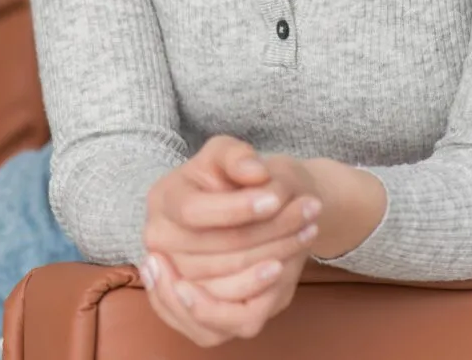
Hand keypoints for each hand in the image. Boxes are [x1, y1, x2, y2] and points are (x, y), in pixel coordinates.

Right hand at [139, 137, 323, 344]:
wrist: (228, 211)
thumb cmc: (226, 179)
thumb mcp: (227, 154)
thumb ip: (236, 155)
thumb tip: (255, 172)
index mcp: (162, 202)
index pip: (194, 213)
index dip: (237, 208)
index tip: (275, 198)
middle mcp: (159, 245)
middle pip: (218, 251)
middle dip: (272, 231)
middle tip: (311, 210)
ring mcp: (175, 281)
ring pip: (227, 285)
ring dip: (273, 259)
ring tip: (305, 234)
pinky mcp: (197, 313)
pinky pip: (230, 317)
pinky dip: (259, 293)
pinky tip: (281, 268)